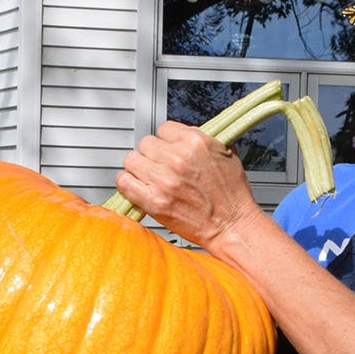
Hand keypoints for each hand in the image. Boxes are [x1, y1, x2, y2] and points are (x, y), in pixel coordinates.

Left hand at [114, 120, 255, 248]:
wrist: (231, 224)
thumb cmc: (231, 194)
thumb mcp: (225, 153)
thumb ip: (201, 139)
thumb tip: (181, 134)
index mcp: (194, 142)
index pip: (163, 129)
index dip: (166, 140)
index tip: (169, 149)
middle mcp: (177, 158)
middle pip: (145, 143)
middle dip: (153, 154)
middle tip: (162, 166)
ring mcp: (163, 180)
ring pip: (131, 160)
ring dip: (139, 168)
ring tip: (151, 177)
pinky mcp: (153, 201)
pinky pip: (124, 181)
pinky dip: (128, 183)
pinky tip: (139, 187)